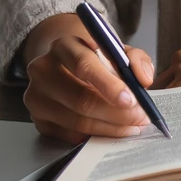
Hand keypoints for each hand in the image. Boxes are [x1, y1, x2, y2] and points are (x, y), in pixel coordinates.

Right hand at [21, 13, 154, 144]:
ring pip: (76, 120)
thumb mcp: (116, 48)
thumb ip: (135, 59)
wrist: (65, 64)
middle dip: (115, 112)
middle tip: (139, 116)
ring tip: (132, 125)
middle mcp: (43, 70)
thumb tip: (144, 79)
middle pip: (80, 98)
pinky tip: (113, 130)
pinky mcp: (38, 119)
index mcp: (63, 45)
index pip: (84, 65)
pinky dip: (95, 134)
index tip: (131, 99)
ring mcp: (37, 97)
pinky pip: (70, 134)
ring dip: (110, 126)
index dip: (109, 85)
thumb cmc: (95, 57)